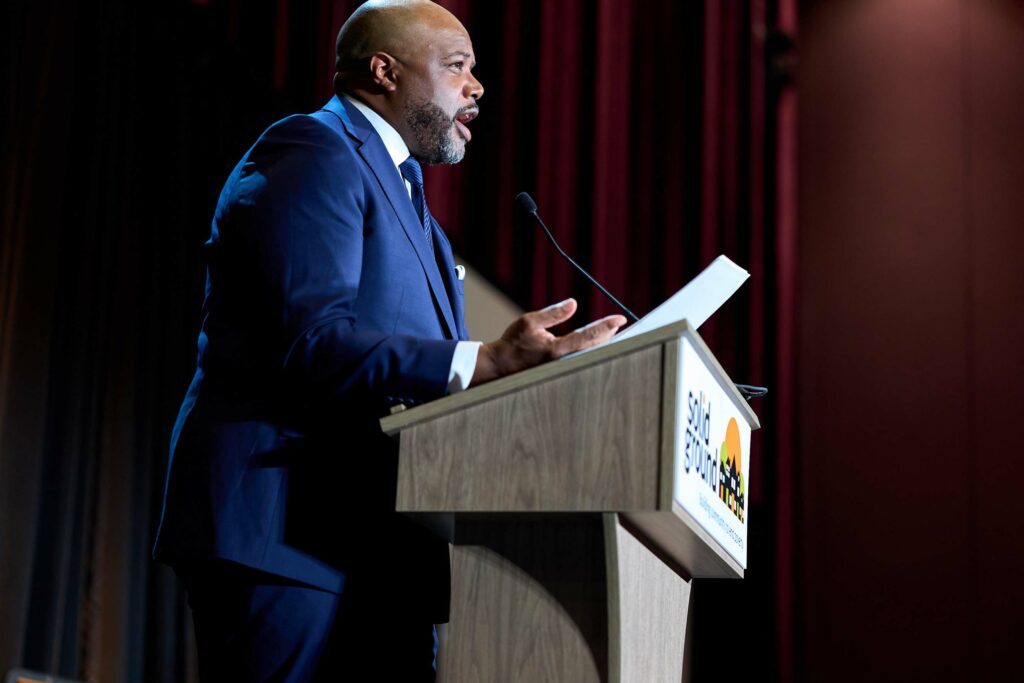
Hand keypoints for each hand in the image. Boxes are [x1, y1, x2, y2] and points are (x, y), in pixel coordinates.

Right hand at [472, 298, 626, 384]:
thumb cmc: (513, 342)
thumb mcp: (530, 322)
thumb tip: (573, 303)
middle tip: (619, 324)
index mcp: (556, 349)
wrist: (500, 366)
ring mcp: (562, 368)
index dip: (606, 326)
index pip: (587, 335)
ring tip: (612, 332)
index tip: (620, 319)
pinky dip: (591, 349)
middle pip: (594, 347)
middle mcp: (562, 362)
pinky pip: (581, 358)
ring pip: (589, 355)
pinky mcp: (559, 370)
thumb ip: (553, 313)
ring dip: (601, 343)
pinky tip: (596, 344)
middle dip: (608, 335)